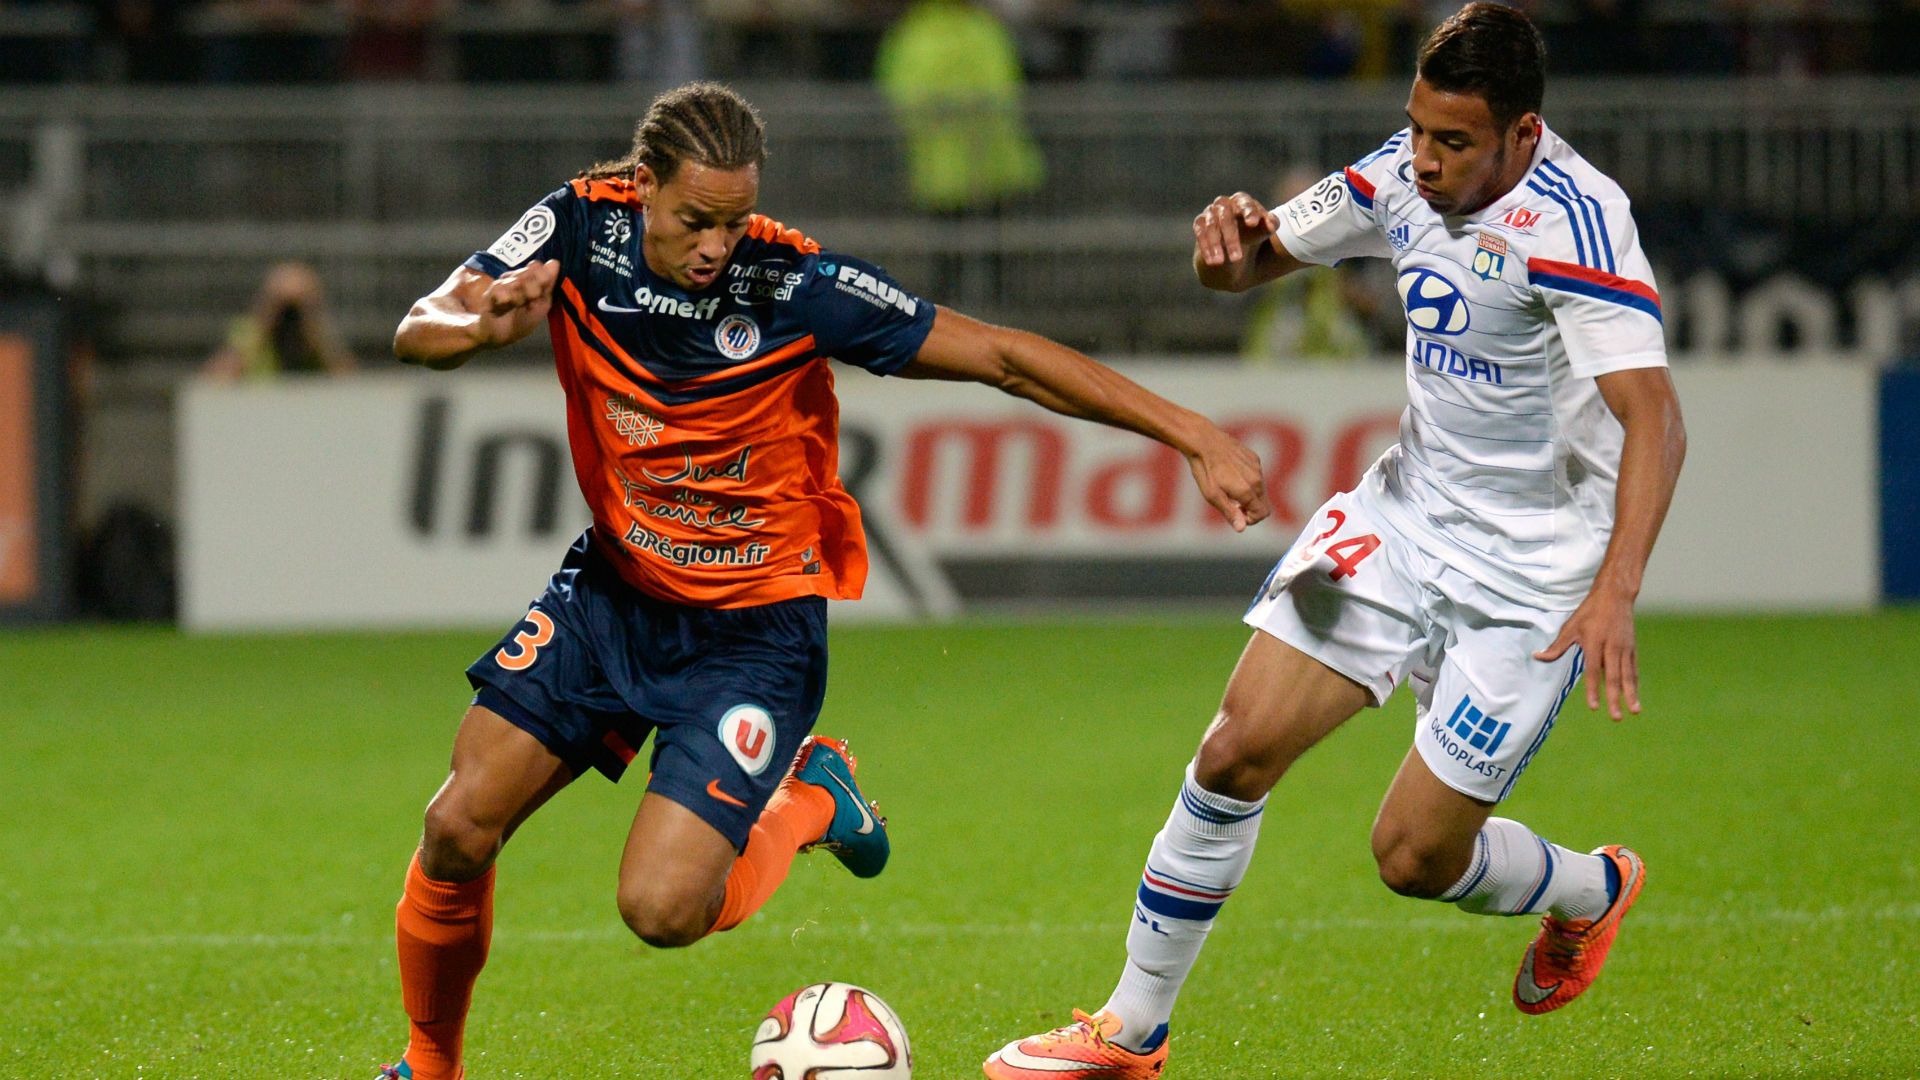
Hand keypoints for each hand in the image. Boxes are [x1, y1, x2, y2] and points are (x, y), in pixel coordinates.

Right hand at [475, 259, 559, 347]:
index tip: (540, 293)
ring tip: (517, 305)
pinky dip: (506, 299)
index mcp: (527, 279)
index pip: (536, 267)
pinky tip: (505, 305)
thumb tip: (554, 262)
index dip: (542, 278)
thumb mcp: (541, 305)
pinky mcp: (489, 294)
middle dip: (533, 289)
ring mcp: (500, 285)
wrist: (500, 337)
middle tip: (529, 300)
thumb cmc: (521, 321)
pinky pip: (499, 289)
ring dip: (520, 295)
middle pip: (527, 272)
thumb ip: (548, 284)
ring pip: (515, 280)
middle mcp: (513, 278)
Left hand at [1184, 423, 1269, 531]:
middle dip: (1250, 508)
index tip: (1236, 515)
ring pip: (1260, 490)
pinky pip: (1257, 476)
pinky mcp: (1254, 458)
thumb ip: (1230, 512)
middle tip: (1231, 503)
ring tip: (1228, 488)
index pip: (1262, 513)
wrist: (1203, 441)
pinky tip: (1230, 474)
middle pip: (1263, 503)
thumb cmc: (1205, 469)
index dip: (1251, 519)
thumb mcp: (1212, 495)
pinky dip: (1247, 480)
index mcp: (1247, 490)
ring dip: (1249, 494)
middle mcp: (1256, 478)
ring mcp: (1257, 467)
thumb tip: (1242, 528)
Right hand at [1193, 192, 1275, 267]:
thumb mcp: (1264, 230)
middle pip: (1226, 217)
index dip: (1249, 212)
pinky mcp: (1199, 224)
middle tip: (1237, 257)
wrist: (1232, 245)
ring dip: (1215, 244)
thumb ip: (1271, 225)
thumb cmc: (1252, 233)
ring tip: (1220, 262)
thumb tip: (1272, 224)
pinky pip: (1200, 233)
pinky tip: (1211, 262)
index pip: (1245, 203)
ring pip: (1211, 226)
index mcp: (1242, 201)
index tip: (1253, 224)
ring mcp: (1210, 212)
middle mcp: (1223, 203)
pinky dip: (1206, 247)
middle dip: (1231, 238)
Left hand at [1534, 586, 1638, 720]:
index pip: (1593, 671)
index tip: (1594, 707)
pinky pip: (1633, 669)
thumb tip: (1537, 657)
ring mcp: (1624, 648)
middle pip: (1613, 677)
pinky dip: (1634, 684)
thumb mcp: (1570, 627)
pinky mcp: (1632, 648)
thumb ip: (1557, 646)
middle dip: (1614, 698)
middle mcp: (1612, 648)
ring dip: (1631, 695)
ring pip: (1628, 675)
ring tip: (1634, 712)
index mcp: (1594, 643)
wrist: (1615, 597)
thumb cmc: (1589, 613)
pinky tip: (1635, 697)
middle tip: (1616, 718)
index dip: (1593, 689)